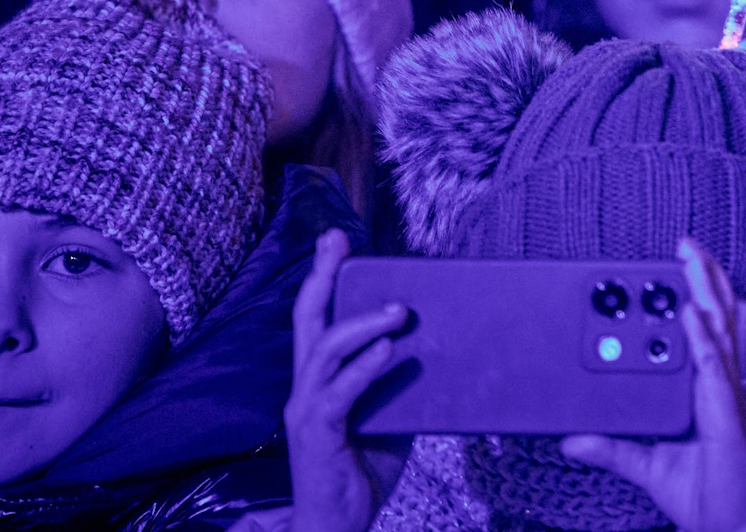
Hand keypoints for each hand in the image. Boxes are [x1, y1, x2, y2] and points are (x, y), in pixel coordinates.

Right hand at [286, 229, 410, 531]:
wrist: (335, 528)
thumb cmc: (361, 472)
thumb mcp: (391, 419)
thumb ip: (403, 386)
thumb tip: (440, 353)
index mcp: (320, 380)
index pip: (317, 318)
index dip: (323, 278)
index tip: (336, 241)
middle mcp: (305, 388)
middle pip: (307, 319)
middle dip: (320, 275)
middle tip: (339, 242)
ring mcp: (307, 410)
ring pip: (324, 349)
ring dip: (362, 323)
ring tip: (398, 310)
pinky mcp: (318, 435)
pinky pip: (340, 393)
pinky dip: (365, 368)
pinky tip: (389, 352)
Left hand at [563, 237, 745, 531]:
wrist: (737, 529)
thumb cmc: (708, 498)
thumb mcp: (648, 467)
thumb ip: (613, 450)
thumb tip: (570, 440)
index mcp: (706, 393)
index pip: (706, 334)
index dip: (699, 297)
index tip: (682, 266)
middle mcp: (719, 387)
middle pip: (717, 321)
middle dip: (705, 280)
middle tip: (687, 245)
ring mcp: (725, 398)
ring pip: (719, 334)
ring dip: (707, 293)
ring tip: (692, 260)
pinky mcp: (725, 416)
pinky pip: (712, 370)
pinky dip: (703, 340)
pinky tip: (690, 315)